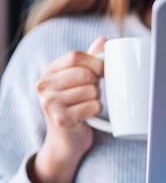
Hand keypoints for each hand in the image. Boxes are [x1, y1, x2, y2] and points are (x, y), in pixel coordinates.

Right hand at [29, 38, 105, 182]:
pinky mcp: (61, 119)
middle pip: (85, 73)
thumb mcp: (79, 81)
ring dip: (97, 98)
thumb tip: (104, 40)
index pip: (75, 56)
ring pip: (91, 91)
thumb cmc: (76, 106)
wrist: (66, 141)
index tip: (102, 71)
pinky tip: (88, 115)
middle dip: (96, 83)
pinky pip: (93, 106)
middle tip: (92, 92)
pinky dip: (97, 110)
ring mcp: (50, 103)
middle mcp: (44, 86)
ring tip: (87, 104)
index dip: (95, 62)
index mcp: (49, 72)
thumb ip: (89, 60)